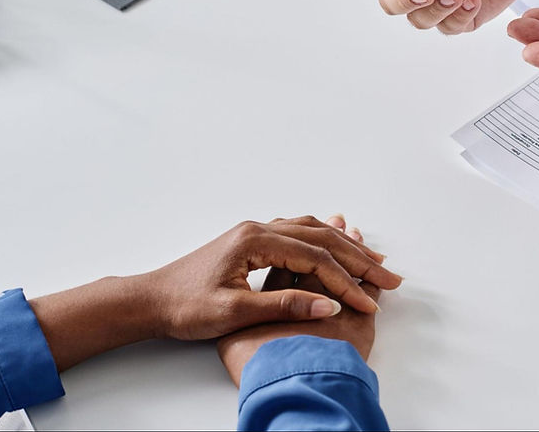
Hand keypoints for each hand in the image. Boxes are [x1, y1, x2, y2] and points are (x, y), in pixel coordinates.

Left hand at [30, 215, 400, 370]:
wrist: (149, 299)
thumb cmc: (185, 307)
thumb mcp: (233, 311)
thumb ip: (283, 303)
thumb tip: (328, 303)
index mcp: (255, 240)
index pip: (315, 258)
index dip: (345, 282)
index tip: (367, 302)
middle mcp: (259, 228)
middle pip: (322, 238)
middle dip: (359, 258)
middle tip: (389, 276)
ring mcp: (256, 231)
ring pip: (313, 231)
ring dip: (346, 246)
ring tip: (374, 261)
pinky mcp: (253, 241)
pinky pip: (300, 233)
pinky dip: (326, 241)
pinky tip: (337, 245)